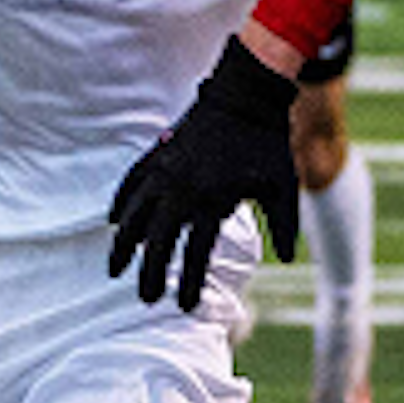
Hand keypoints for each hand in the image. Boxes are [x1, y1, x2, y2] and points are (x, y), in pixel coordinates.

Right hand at [107, 37, 301, 310]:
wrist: (246, 95)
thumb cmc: (267, 143)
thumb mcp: (284, 186)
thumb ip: (285, 225)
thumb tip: (291, 259)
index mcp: (212, 201)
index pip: (194, 254)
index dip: (187, 284)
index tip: (184, 307)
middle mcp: (182, 189)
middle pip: (156, 242)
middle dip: (149, 274)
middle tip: (145, 298)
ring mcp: (165, 170)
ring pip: (134, 215)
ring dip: (123, 244)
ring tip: (114, 268)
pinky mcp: (158, 153)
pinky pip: (131, 183)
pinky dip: (121, 202)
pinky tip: (112, 220)